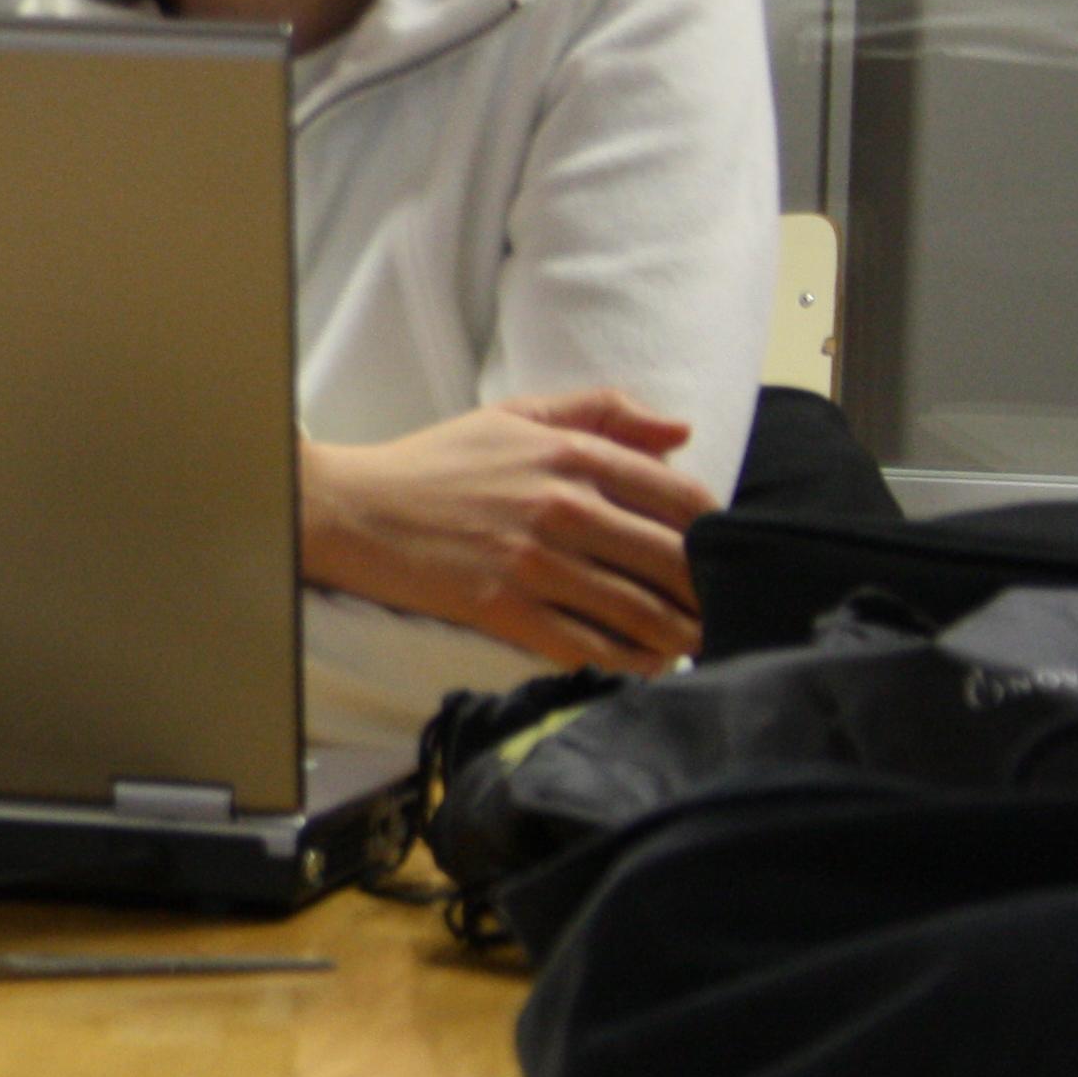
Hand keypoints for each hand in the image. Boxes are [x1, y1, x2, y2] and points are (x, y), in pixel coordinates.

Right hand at [299, 390, 714, 671]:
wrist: (354, 510)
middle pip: (672, 559)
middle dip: (708, 591)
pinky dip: (630, 661)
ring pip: (639, 609)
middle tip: (722, 609)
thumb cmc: (437, 462)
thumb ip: (600, 411)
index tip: (721, 553)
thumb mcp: (514, 416)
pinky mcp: (505, 610)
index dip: (716, 532)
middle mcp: (562, 506)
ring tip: (697, 643)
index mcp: (571, 454)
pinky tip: (648, 665)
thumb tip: (681, 430)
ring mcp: (534, 562)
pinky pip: (589, 646)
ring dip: (681, 633)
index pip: (679, 496)